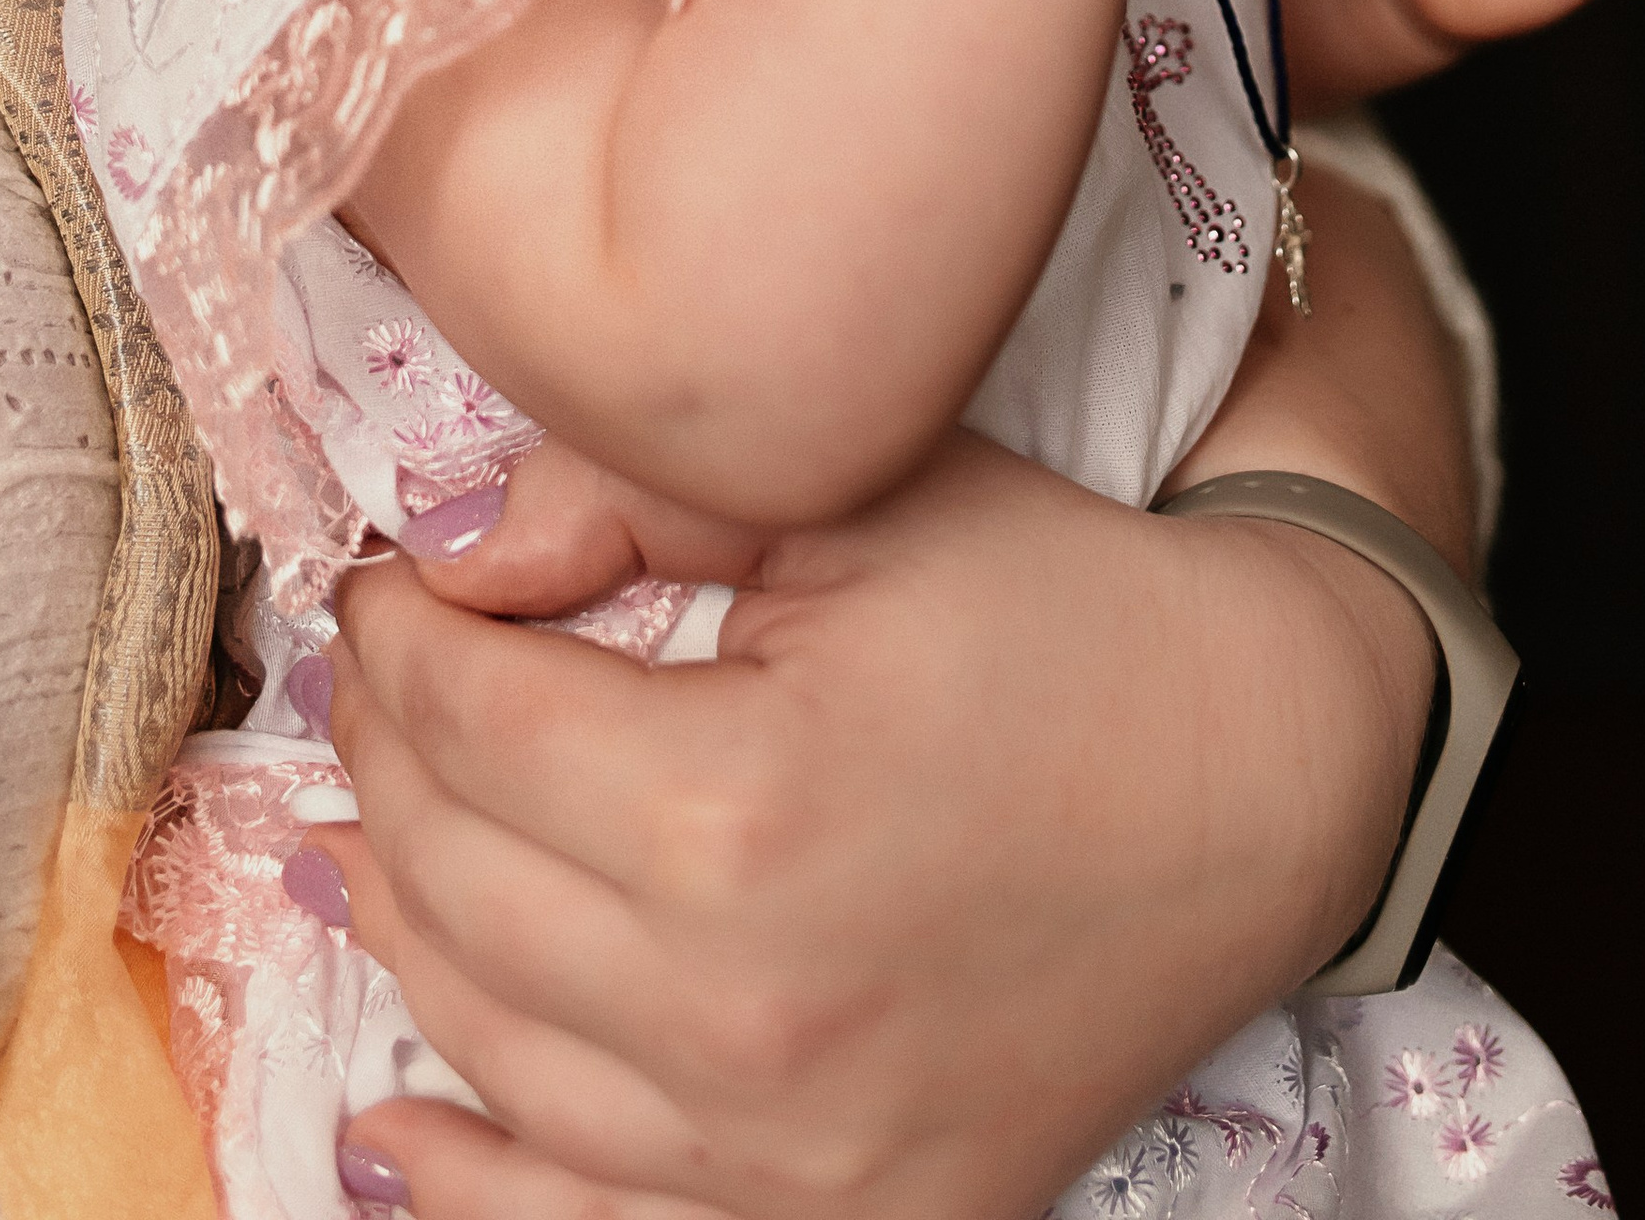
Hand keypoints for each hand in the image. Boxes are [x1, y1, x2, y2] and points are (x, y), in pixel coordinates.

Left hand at [317, 400, 1435, 1219]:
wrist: (1272, 771)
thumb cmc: (1068, 608)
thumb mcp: (853, 495)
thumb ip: (626, 494)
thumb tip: (448, 547)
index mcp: (734, 806)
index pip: (465, 716)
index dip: (398, 631)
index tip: (389, 581)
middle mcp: (738, 1008)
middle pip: (454, 876)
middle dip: (390, 754)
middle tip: (391, 673)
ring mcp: (785, 1151)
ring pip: (491, 1045)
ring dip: (405, 924)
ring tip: (372, 828)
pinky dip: (470, 1184)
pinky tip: (396, 1127)